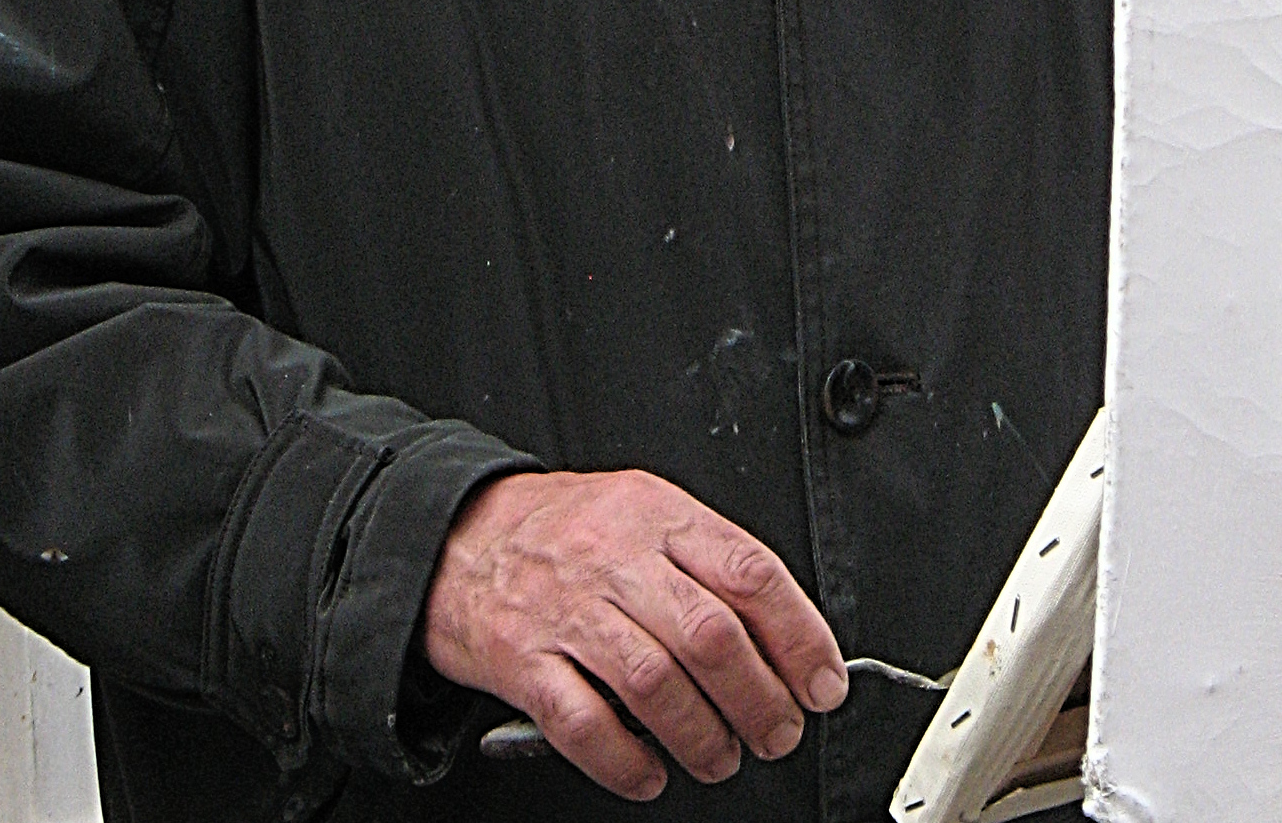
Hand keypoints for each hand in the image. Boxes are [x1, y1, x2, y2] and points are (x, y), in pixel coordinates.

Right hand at [422, 469, 848, 799]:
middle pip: (709, 635)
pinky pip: (583, 723)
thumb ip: (707, 558)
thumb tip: (786, 631)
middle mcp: (615, 559)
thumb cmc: (564, 530)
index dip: (799, 635)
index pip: (749, 572)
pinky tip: (650, 770)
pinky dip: (626, 760)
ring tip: (721, 756)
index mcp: (656, 515)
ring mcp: (567, 611)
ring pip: (654, 682)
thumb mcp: (643, 510)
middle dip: (760, 699)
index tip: (821, 681)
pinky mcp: (522, 662)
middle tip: (779, 731)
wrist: (459, 538)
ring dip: (703, 735)